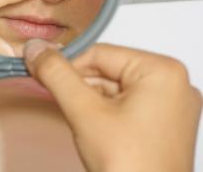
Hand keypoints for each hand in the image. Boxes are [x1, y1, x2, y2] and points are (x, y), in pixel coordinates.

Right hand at [24, 40, 202, 171]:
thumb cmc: (129, 165)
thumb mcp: (84, 111)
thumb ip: (57, 75)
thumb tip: (35, 49)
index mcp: (162, 72)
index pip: (99, 53)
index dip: (67, 66)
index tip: (40, 74)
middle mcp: (173, 84)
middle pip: (107, 71)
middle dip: (80, 88)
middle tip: (63, 105)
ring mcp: (171, 106)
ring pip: (114, 89)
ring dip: (90, 103)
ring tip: (86, 126)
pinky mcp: (164, 125)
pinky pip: (126, 105)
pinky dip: (104, 114)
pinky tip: (96, 132)